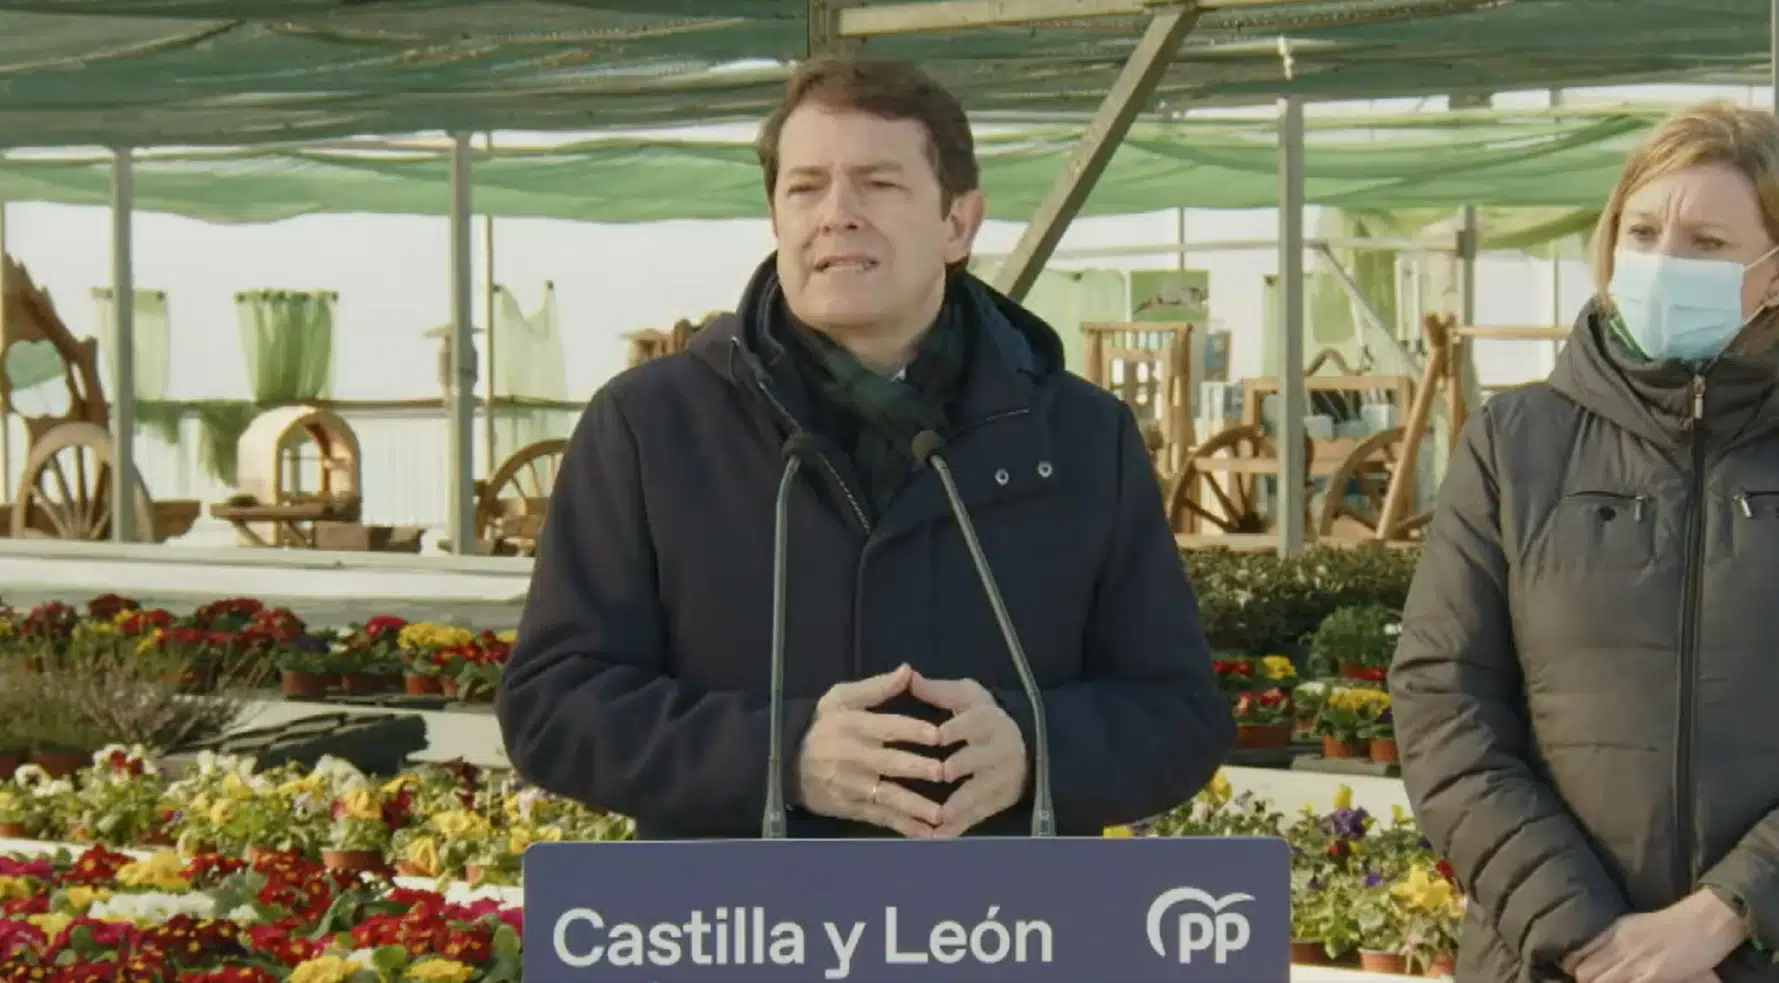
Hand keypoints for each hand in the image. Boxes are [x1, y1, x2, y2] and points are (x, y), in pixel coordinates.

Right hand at [795, 664, 945, 837]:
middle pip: (889, 763)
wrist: (785, 762)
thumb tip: (907, 670)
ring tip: (940, 814)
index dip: (912, 730)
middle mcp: (855, 757)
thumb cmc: (822, 725)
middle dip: (915, 768)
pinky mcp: (852, 809)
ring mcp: (853, 787)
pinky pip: (881, 818)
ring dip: (914, 806)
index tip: (937, 734)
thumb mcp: (841, 698)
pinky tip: (926, 835)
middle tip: (942, 772)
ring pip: (888, 796)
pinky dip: (903, 827)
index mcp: (854, 726)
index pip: (886, 727)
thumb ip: (876, 687)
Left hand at [910, 672, 1027, 837]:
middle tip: (941, 773)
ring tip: (936, 816)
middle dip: (961, 765)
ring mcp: (1003, 777)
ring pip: (981, 791)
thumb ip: (938, 691)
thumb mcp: (965, 697)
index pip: (974, 723)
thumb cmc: (981, 717)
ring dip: (959, 804)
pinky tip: (939, 836)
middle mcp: (1001, 749)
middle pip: (980, 758)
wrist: (1020, 743)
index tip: (938, 736)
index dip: (956, 729)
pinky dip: (960, 826)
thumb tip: (909, 676)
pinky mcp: (1001, 800)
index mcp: (989, 719)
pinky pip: (980, 814)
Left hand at [1566, 890, 1744, 982]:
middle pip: (1585, 973)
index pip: (1577, 955)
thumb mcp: (1635, 924)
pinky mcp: (1653, 975)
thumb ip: (1614, 938)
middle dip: (1587, 982)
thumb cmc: (1674, 923)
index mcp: (1613, 931)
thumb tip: (1598, 953)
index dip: (1574, 969)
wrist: (1705, 921)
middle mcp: (1619, 945)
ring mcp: (1635, 961)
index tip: (1578, 975)